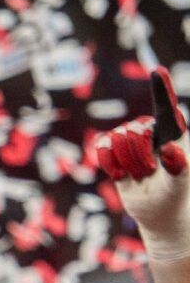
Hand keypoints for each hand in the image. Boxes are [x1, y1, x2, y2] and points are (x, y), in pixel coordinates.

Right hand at [96, 70, 189, 260]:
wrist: (157, 212)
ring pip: (117, 139)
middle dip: (139, 157)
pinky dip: (109, 162)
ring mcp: (131, 139)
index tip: (158, 71)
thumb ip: (179, 168)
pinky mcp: (113, 149)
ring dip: (126, 163)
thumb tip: (172, 148)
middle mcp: (152, 131)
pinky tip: (121, 175)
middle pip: (134, 131)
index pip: (166, 108)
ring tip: (140, 175)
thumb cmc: (175, 196)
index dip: (161, 89)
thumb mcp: (180, 185)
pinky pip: (102, 147)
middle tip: (150, 173)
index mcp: (174, 133)